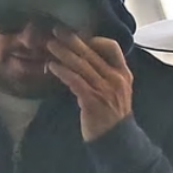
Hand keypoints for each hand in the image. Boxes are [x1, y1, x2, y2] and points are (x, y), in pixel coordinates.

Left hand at [47, 27, 132, 141]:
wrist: (117, 141)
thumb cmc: (112, 116)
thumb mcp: (115, 91)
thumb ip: (105, 75)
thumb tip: (83, 59)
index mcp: (124, 74)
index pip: (112, 47)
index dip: (93, 39)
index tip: (78, 36)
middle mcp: (116, 79)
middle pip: (92, 53)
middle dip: (72, 40)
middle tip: (56, 30)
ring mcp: (105, 90)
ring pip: (82, 65)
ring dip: (63, 53)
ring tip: (49, 45)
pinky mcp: (93, 101)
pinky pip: (75, 81)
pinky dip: (62, 71)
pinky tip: (51, 66)